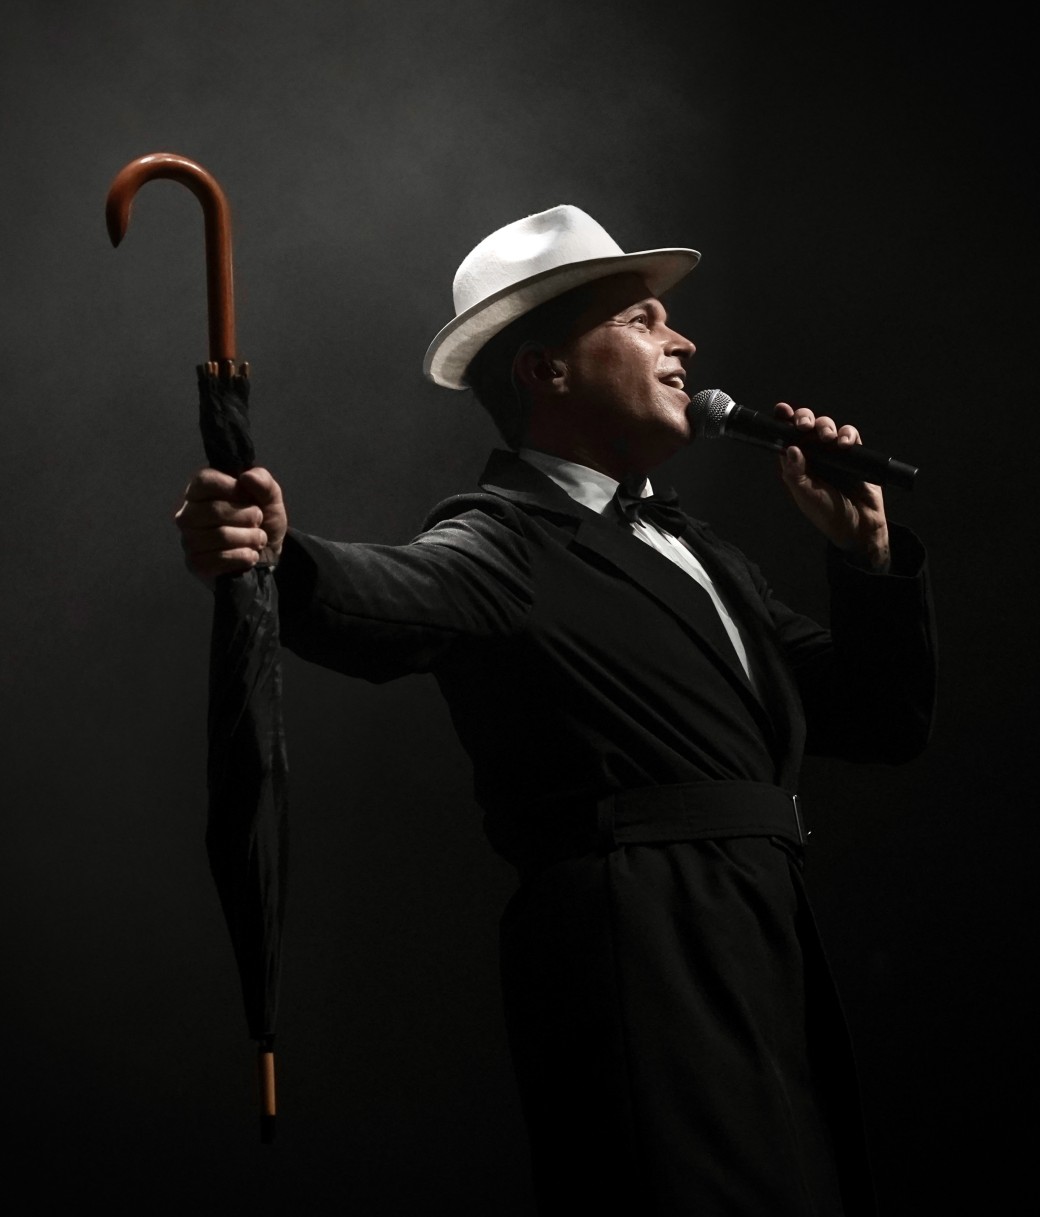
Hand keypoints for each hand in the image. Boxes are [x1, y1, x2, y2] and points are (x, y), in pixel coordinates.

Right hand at [174, 466, 287, 581]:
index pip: (205, 480)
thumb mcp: (270, 497)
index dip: (232, 488)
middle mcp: (188, 514)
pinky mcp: (195, 563)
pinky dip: (243, 557)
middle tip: (259, 521)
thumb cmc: (262, 520)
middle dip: (248, 516)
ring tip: (258, 539)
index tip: (249, 497)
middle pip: (214, 510)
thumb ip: (263, 482)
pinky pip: (219, 559)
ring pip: (220, 535)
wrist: (268, 554)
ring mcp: (189, 540)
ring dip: (250, 538)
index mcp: (200, 491)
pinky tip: (250, 555)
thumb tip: (246, 476)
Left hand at [775, 403, 890, 569]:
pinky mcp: (854, 453)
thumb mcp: (805, 495)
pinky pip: (849, 435)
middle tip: (804, 425)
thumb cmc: (827, 514)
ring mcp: (833, 453)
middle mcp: (813, 455)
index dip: (783, 422)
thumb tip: (790, 449)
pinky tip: (844, 444)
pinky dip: (847, 434)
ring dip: (824, 427)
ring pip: (826, 427)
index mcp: (796, 464)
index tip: (781, 410)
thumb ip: (795, 473)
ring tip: (827, 439)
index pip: (786, 438)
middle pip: (806, 426)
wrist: (858, 526)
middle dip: (804, 419)